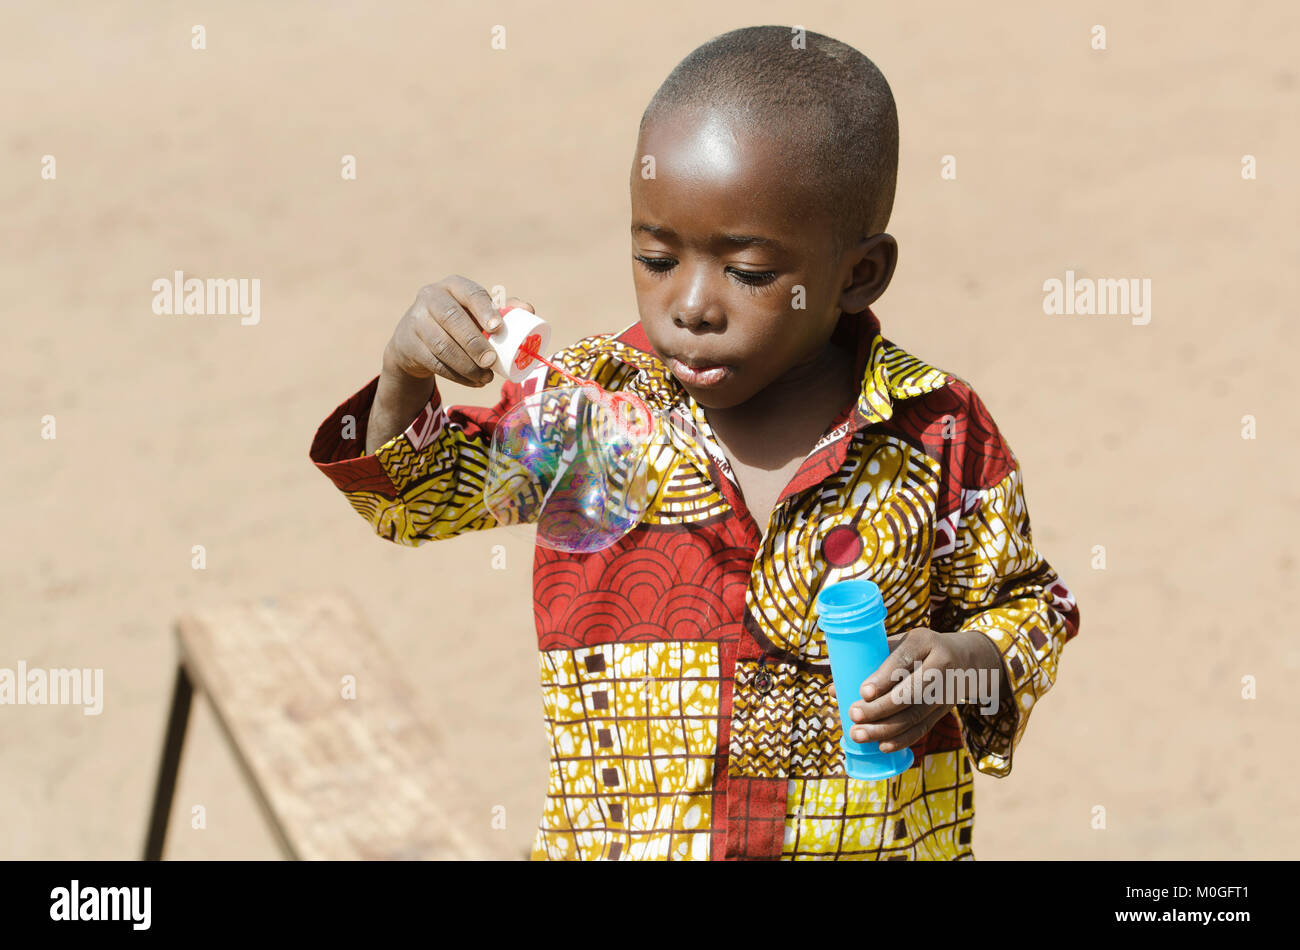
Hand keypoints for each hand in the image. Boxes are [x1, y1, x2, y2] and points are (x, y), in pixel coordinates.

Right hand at [383, 275, 533, 386]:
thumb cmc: (457, 322)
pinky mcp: (409, 345)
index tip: (497, 328)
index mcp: (453, 286)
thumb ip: (502, 309)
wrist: (414, 339)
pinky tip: (474, 382)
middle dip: (475, 343)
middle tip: (492, 361)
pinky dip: (458, 376)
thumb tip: (529, 310)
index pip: (470, 293)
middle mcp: (431, 298)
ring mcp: (416, 321)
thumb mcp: (475, 312)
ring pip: (443, 346)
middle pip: (453, 320)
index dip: (484, 310)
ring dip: (468, 366)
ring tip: (486, 377)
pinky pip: (436, 364)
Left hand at [827, 627, 1004, 752]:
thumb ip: (870, 662)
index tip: (863, 692)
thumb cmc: (918, 649)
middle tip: (853, 715)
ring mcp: (946, 690)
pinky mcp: (946, 709)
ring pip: (915, 714)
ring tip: (859, 735)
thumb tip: (832, 690)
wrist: (966, 658)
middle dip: (880, 708)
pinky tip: (882, 746)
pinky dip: (903, 739)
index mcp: (924, 641)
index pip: (904, 660)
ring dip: (886, 729)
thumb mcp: (902, 643)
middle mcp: (940, 665)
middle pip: (910, 692)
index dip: (884, 678)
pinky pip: (923, 727)